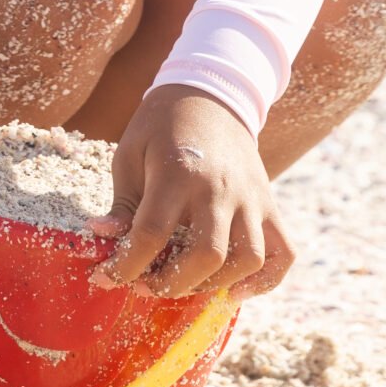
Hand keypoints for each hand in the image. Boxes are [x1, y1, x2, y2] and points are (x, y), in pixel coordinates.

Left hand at [87, 85, 292, 300]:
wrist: (210, 96)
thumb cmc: (160, 127)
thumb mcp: (130, 154)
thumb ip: (122, 202)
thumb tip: (103, 237)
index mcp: (178, 172)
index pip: (151, 233)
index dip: (125, 264)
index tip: (106, 276)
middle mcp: (220, 188)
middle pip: (206, 255)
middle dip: (172, 283)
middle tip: (147, 284)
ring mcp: (251, 198)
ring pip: (246, 259)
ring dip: (213, 284)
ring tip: (184, 281)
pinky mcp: (270, 205)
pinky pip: (282, 254)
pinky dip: (266, 281)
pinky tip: (235, 290)